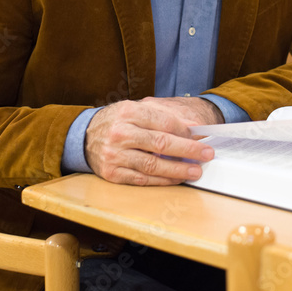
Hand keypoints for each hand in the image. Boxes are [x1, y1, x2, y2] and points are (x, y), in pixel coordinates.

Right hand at [85, 97, 224, 185]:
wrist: (84, 136)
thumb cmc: (117, 121)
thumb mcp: (138, 109)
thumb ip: (165, 115)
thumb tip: (193, 126)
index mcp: (128, 111)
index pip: (164, 123)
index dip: (187, 131)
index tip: (203, 136)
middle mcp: (120, 133)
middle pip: (161, 143)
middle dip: (188, 150)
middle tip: (207, 154)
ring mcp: (114, 154)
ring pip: (152, 165)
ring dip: (178, 169)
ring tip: (195, 171)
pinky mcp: (111, 173)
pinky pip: (142, 179)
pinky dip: (161, 180)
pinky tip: (176, 179)